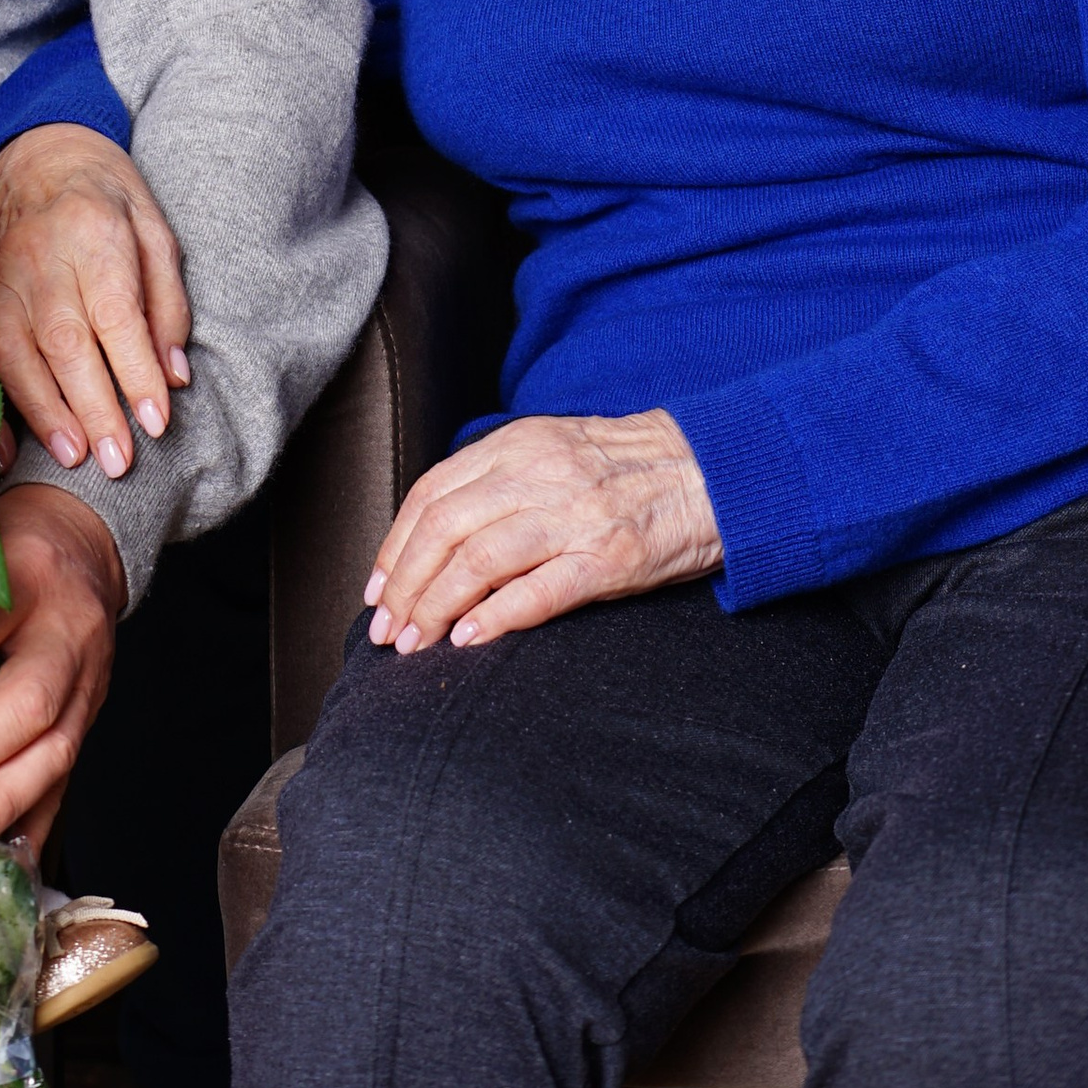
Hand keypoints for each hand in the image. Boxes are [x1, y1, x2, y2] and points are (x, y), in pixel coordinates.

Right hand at [0, 126, 191, 481]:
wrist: (34, 150)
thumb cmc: (105, 194)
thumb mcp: (154, 228)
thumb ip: (166, 301)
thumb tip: (174, 374)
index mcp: (94, 233)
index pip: (116, 313)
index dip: (136, 371)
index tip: (156, 420)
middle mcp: (40, 257)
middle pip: (63, 341)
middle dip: (92, 407)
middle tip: (118, 461)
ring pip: (13, 352)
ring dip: (42, 410)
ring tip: (73, 455)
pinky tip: (5, 446)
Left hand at [0, 481, 123, 858]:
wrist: (86, 540)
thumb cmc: (10, 543)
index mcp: (25, 574)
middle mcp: (66, 632)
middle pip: (28, 701)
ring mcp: (89, 681)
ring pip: (57, 751)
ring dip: (3, 803)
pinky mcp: (92, 718)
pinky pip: (68, 779)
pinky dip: (34, 823)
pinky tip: (2, 859)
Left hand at [365, 408, 721, 653]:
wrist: (710, 473)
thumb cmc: (625, 470)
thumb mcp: (552, 452)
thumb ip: (497, 480)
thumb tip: (435, 535)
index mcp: (519, 444)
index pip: (432, 493)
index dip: (395, 546)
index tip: (377, 589)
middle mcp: (538, 473)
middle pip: (444, 528)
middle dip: (404, 585)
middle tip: (386, 630)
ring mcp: (574, 516)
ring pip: (479, 561)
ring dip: (435, 607)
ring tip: (414, 643)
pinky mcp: (608, 558)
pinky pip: (538, 591)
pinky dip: (495, 618)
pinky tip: (469, 640)